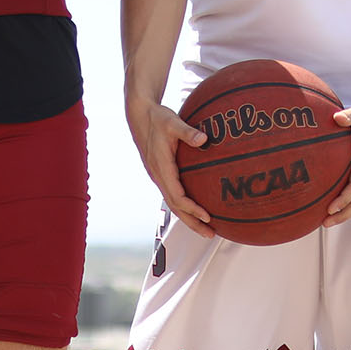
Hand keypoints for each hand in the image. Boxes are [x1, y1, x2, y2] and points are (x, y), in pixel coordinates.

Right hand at [128, 91, 212, 236]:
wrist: (140, 115)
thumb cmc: (158, 118)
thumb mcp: (173, 122)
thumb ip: (188, 132)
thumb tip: (204, 139)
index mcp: (161, 168)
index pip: (177, 196)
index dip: (192, 209)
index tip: (208, 216)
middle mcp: (158, 176)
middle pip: (175, 207)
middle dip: (192, 222)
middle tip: (210, 234)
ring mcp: (159, 176)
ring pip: (173, 203)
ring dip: (188, 217)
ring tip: (206, 228)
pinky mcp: (161, 173)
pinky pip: (173, 195)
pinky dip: (184, 206)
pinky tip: (196, 208)